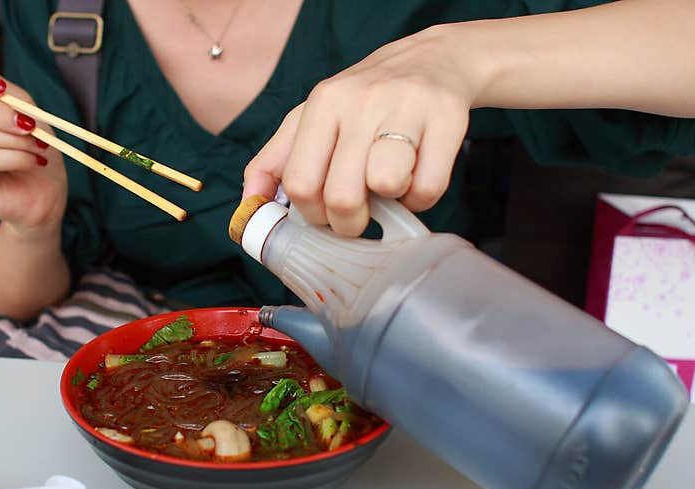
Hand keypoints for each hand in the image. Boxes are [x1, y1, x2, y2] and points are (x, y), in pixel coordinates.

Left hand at [243, 25, 475, 235]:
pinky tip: (416, 178)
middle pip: (341, 194)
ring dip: (389, 203)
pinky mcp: (446, 118)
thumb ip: (276, 160)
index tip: (324, 216)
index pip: (299, 182)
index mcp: (323, 103)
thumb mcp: (314, 118)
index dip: (311, 215)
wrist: (434, 60)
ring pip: (386, 185)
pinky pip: (428, 187)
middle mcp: (361, 100)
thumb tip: (248, 203)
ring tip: (390, 187)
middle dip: (348, 222)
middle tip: (358, 216)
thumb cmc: (366, 102)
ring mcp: (405, 106)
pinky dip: (421, 198)